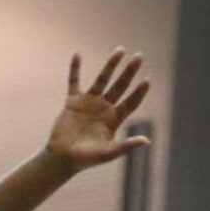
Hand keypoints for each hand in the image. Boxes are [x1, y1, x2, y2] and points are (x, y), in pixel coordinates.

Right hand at [46, 50, 149, 170]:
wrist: (62, 159)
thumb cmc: (86, 160)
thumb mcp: (108, 153)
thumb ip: (126, 146)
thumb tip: (146, 141)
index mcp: (113, 120)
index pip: (130, 103)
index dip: (139, 92)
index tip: (147, 80)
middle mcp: (103, 109)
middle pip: (120, 86)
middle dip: (129, 72)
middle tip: (140, 56)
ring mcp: (89, 103)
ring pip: (102, 79)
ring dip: (111, 65)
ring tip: (120, 50)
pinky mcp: (73, 101)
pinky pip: (74, 81)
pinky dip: (75, 68)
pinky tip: (78, 54)